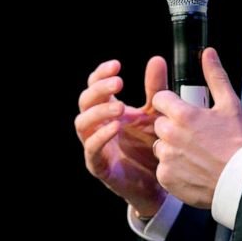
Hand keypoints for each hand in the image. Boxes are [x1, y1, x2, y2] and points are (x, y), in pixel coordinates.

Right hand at [75, 56, 168, 216]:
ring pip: (82, 123)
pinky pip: (91, 149)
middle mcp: (98, 125)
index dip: (101, 74)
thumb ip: (155, 88)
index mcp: (108, 109)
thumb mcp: (156, 113)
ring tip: (120, 107)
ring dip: (98, 112)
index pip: (95, 85)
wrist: (158, 181)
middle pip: (85, 101)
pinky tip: (116, 128)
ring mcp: (96, 145)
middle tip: (118, 82)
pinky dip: (101, 137)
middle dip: (99, 89)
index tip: (117, 65)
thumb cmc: (152, 145)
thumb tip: (157, 59)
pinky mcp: (99, 165)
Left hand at [152, 47, 241, 208]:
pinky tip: (192, 169)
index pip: (160, 99)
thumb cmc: (237, 142)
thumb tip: (208, 53)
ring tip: (194, 153)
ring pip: (160, 146)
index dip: (171, 104)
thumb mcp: (230, 105)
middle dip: (172, 126)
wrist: (240, 181)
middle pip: (160, 123)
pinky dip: (174, 169)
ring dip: (172, 148)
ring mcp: (166, 157)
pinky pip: (163, 168)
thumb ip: (215, 76)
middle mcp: (169, 134)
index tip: (183, 111)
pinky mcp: (166, 177)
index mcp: (182, 114)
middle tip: (194, 135)